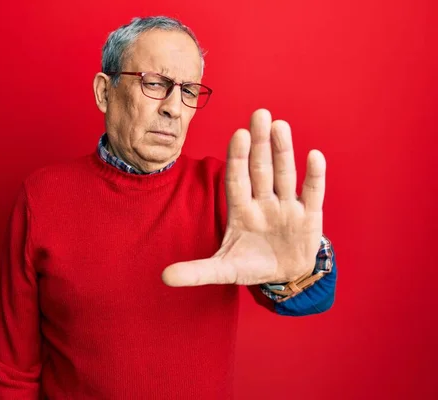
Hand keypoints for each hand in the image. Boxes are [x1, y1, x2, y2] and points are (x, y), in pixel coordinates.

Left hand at [162, 109, 325, 285]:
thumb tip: (163, 278)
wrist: (285, 276)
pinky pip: (312, 194)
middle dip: (260, 144)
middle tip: (259, 114)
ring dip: (283, 151)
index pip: (237, 179)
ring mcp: (287, 208)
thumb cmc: (251, 265)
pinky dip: (314, 177)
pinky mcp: (309, 218)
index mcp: (241, 210)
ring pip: (284, 175)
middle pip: (261, 169)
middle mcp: (264, 203)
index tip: (238, 134)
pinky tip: (314, 156)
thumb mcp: (223, 270)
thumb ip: (196, 271)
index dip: (237, 158)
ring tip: (280, 126)